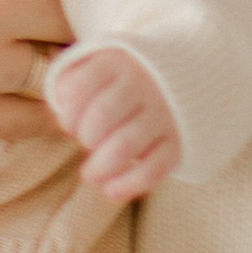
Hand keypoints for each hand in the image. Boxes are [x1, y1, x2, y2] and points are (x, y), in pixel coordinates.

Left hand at [50, 47, 183, 204]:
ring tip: (91, 175)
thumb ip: (71, 79)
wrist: (191, 70)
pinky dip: (128, 185)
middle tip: (88, 143)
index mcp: (116, 61)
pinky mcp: (179, 140)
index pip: (78, 90)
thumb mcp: (99, 61)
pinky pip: (153, 169)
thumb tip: (60, 114)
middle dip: (86, 139)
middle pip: (100, 117)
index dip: (67, 114)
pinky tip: (111, 191)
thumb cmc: (127, 76)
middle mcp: (142, 83)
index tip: (70, 124)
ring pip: (124, 146)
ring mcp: (163, 112)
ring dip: (100, 168)